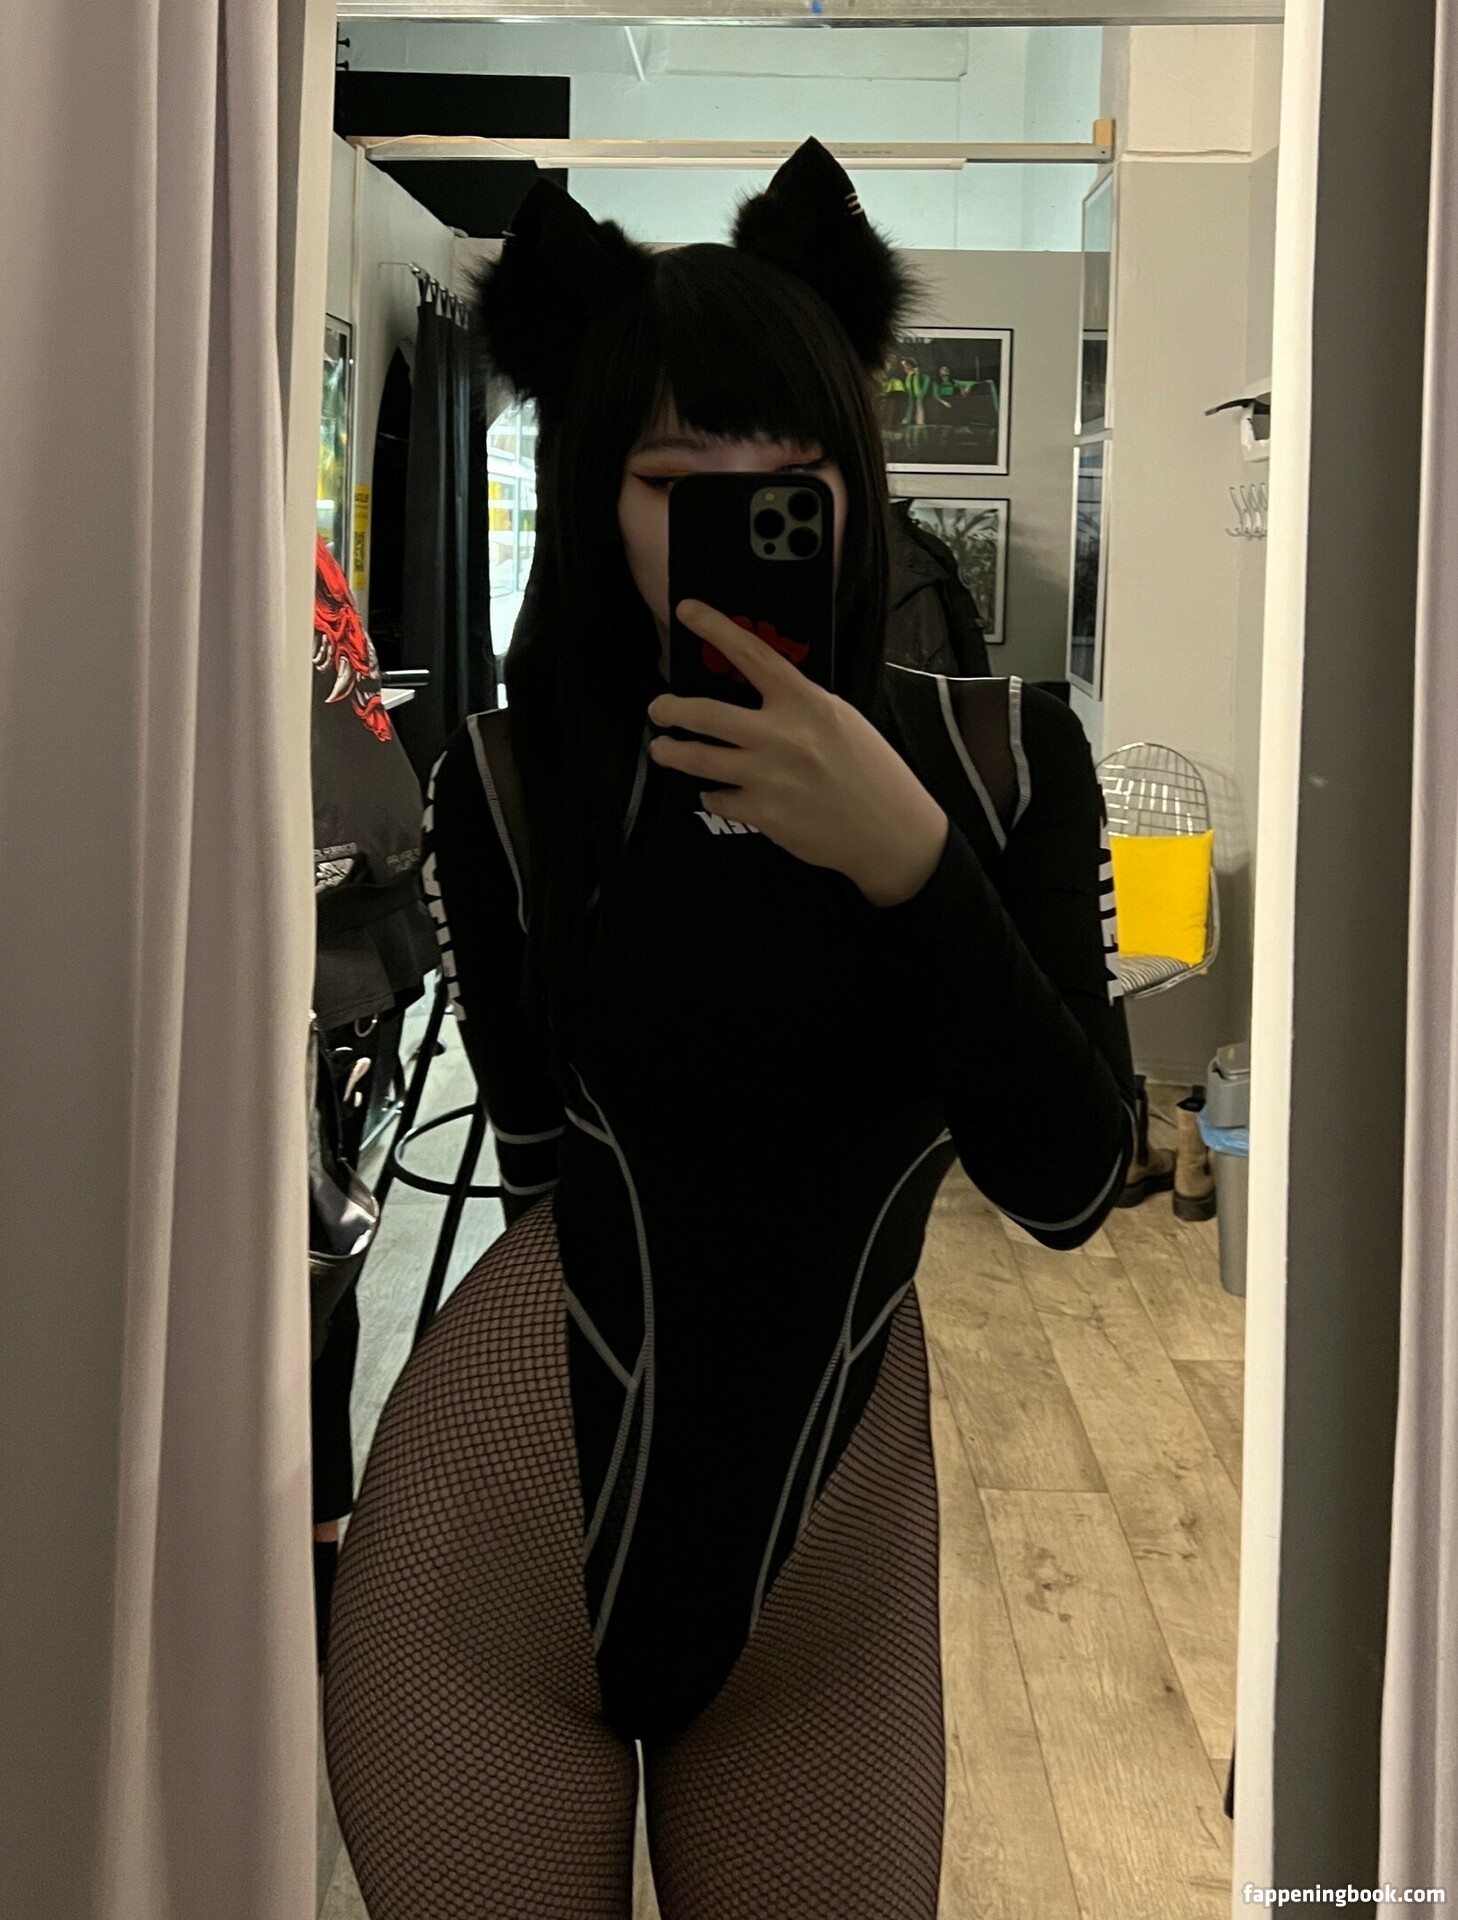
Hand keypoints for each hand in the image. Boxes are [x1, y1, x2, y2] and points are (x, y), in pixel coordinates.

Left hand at [647, 601, 947, 907]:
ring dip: (672, 753)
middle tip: (659, 709)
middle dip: (670, 710)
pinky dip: (713, 795)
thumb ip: (798, 705)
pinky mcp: (764, 814)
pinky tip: (717, 793)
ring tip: (663, 750)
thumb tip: (755, 695)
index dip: (715, 628)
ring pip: (699, 759)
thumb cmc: (872, 772)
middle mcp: (782, 735)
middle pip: (705, 713)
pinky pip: (719, 800)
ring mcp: (769, 777)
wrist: (891, 831)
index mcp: (806, 702)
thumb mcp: (841, 720)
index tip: (687, 611)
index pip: (753, 654)